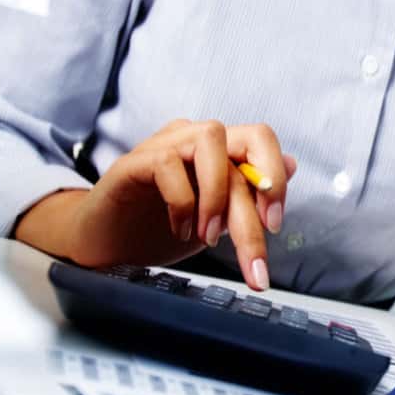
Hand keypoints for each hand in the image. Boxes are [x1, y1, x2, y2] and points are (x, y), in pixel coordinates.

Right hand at [20, 119, 295, 290]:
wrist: (102, 246)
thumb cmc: (158, 229)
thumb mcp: (216, 220)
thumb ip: (249, 195)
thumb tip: (293, 164)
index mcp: (218, 151)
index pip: (261, 139)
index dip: (275, 176)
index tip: (274, 225)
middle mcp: (194, 139)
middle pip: (243, 146)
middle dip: (254, 206)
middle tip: (253, 255)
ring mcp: (163, 145)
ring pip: (210, 139)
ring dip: (218, 193)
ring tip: (209, 237)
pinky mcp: (132, 163)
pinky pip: (167, 163)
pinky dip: (182, 201)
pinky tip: (179, 230)